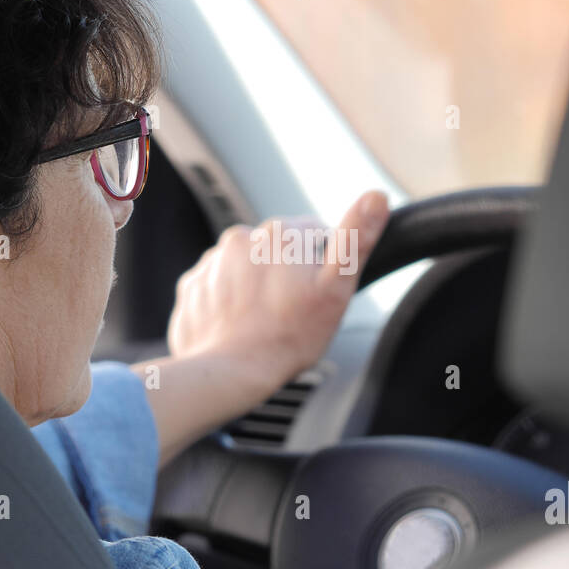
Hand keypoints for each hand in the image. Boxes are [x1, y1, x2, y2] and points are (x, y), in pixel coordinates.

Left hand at [167, 190, 390, 391]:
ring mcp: (211, 262)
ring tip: (264, 320)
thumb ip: (356, 239)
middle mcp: (241, 237)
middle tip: (292, 311)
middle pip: (276, 251)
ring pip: (245, 268)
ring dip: (255, 286)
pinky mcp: (192, 286)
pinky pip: (217, 286)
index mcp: (280, 233)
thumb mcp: (336, 288)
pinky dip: (228, 301)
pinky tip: (239, 323)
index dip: (322, 264)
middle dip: (286, 274)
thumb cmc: (288, 336)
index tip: (317, 291)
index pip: (313, 235)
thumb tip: (376, 197)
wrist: (231, 371)